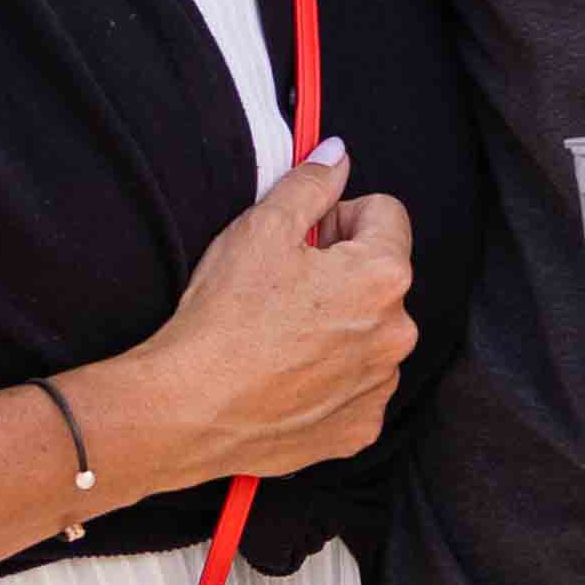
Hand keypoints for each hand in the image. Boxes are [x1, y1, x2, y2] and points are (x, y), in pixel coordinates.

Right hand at [95, 147, 417, 489]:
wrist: (188, 412)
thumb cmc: (223, 320)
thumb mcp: (261, 229)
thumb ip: (311, 184)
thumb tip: (337, 156)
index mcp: (383, 276)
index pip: (387, 214)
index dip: (340, 215)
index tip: (306, 235)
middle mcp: (397, 333)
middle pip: (380, 276)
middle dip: (341, 271)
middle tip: (284, 286)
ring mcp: (379, 385)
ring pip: (369, 332)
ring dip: (338, 325)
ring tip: (280, 334)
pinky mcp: (359, 428)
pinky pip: (356, 386)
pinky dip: (329, 377)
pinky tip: (285, 374)